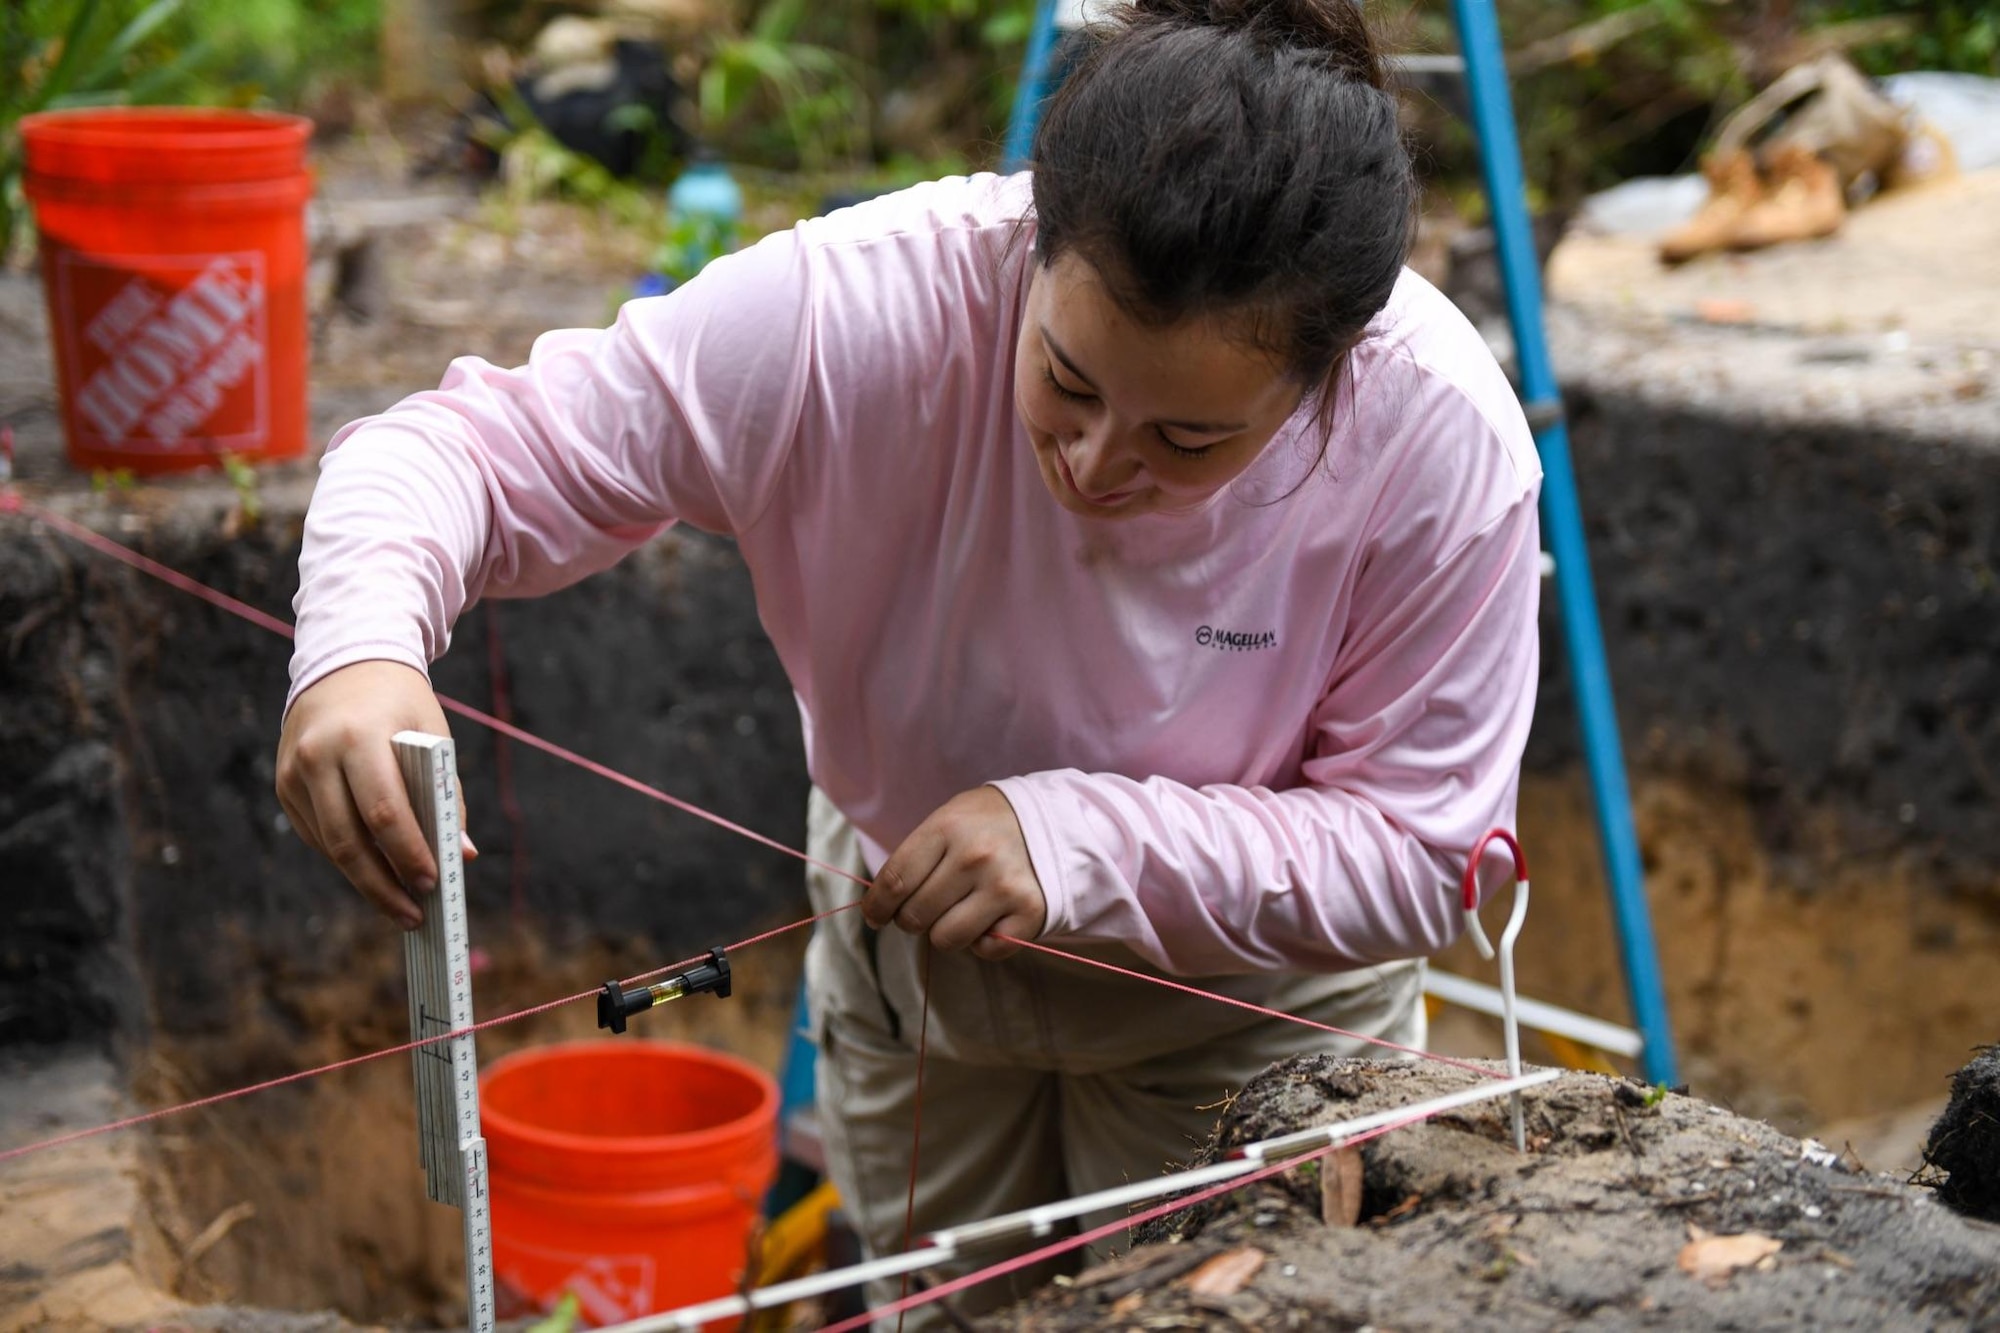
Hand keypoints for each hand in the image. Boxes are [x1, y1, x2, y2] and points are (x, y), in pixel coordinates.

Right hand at [275, 660, 474, 928]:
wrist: (345, 663)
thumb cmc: (401, 704)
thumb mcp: (433, 737)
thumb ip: (445, 796)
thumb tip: (463, 856)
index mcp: (358, 737)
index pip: (384, 811)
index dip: (409, 854)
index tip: (433, 885)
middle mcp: (317, 756)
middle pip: (350, 841)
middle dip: (385, 885)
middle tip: (414, 915)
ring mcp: (293, 773)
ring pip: (331, 845)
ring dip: (366, 881)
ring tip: (401, 905)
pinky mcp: (284, 786)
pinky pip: (318, 835)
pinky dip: (348, 859)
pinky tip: (375, 873)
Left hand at [866, 786, 1046, 960]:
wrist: (1050, 821)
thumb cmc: (984, 826)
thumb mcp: (946, 822)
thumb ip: (912, 860)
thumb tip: (878, 909)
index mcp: (947, 827)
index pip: (894, 882)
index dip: (876, 907)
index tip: (875, 916)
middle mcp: (975, 856)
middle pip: (915, 916)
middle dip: (911, 918)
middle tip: (928, 905)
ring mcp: (1004, 885)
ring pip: (945, 939)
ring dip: (945, 931)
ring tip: (960, 909)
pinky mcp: (1030, 912)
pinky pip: (985, 950)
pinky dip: (982, 941)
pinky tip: (990, 916)